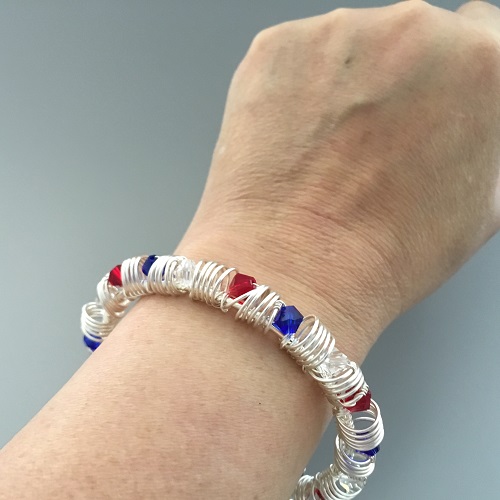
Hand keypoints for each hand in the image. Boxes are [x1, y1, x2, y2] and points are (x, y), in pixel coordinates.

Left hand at [176, 0, 499, 361]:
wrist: (294, 267)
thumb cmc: (385, 251)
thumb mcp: (482, 200)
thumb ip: (486, 134)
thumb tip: (473, 118)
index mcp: (480, 64)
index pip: (479, 35)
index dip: (455, 78)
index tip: (434, 100)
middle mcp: (413, 31)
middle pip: (412, 39)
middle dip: (400, 80)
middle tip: (374, 142)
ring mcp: (337, 35)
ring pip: (351, 47)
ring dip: (346, 84)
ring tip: (329, 152)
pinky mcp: (275, 48)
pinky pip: (297, 59)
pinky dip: (296, 89)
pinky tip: (296, 141)